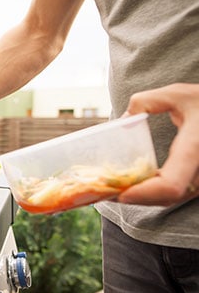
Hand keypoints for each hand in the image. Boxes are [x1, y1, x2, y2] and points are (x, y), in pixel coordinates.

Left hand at [118, 83, 198, 205]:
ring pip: (170, 199)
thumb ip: (148, 101)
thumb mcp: (179, 94)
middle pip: (165, 197)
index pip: (170, 185)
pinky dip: (152, 193)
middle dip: (134, 198)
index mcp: (195, 149)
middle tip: (103, 192)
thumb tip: (122, 119)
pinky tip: (131, 185)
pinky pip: (175, 193)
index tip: (119, 193)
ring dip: (141, 197)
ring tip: (111, 188)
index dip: (143, 194)